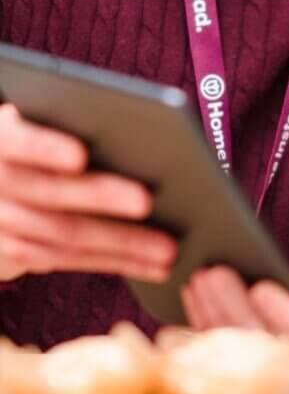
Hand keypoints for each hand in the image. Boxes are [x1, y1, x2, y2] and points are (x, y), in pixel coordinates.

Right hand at [0, 102, 176, 282]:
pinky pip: (71, 260)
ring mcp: (2, 220)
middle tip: (146, 201)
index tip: (79, 156)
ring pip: (67, 234)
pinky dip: (117, 262)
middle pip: (51, 191)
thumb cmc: (40, 146)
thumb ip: (72, 127)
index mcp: (3, 138)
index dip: (47, 148)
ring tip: (167, 247)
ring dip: (122, 243)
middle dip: (101, 198)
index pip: (20, 141)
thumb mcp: (41, 129)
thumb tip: (142, 137)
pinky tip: (152, 265)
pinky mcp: (15, 253)